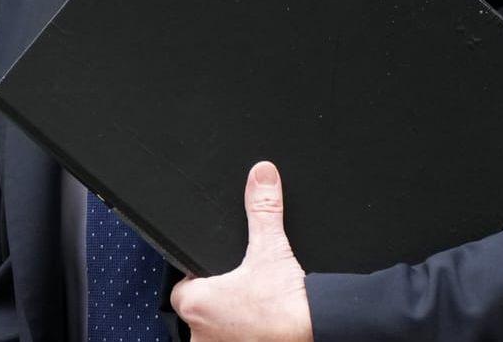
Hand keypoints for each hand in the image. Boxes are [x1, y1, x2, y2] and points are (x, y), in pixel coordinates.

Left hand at [169, 161, 312, 341]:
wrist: (320, 330)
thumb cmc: (289, 304)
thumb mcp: (272, 247)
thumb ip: (262, 209)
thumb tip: (261, 176)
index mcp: (196, 303)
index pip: (182, 287)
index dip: (201, 278)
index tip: (221, 275)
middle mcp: (199, 334)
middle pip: (197, 311)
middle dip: (216, 303)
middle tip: (242, 294)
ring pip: (212, 333)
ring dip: (228, 324)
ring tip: (252, 311)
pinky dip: (242, 336)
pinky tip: (259, 328)